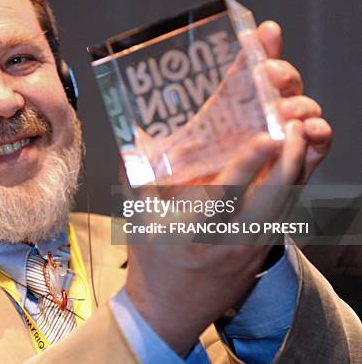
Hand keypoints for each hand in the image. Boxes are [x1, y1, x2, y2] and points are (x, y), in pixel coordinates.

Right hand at [124, 21, 332, 355]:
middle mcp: (228, 240)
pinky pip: (284, 215)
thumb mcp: (139, 223)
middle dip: (289, 159)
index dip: (249, 164)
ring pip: (284, 205)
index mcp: (194, 232)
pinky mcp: (261, 251)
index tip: (265, 137)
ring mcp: (250, 248)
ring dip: (297, 169)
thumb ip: (137, 180)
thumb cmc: (154, 265)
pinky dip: (293, 186)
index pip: (226, 195)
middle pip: (271, 197)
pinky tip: (295, 164)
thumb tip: (134, 139)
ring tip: (300, 135)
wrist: (171, 309)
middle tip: (294, 125)